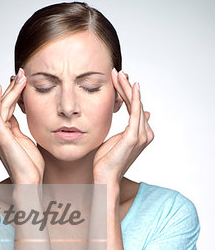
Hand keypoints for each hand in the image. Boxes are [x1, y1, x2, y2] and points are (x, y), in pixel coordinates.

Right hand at [0, 68, 44, 184]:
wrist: (30, 182)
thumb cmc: (31, 167)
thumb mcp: (26, 143)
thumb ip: (19, 130)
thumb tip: (17, 118)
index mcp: (3, 134)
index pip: (7, 109)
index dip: (13, 94)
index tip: (22, 81)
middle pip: (3, 105)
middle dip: (12, 88)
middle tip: (21, 72)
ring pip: (2, 106)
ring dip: (11, 90)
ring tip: (20, 76)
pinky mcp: (1, 136)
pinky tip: (2, 87)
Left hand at [93, 69, 153, 185]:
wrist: (104, 178)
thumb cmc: (105, 162)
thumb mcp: (114, 140)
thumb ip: (124, 128)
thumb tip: (139, 114)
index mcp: (140, 133)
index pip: (134, 108)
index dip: (127, 92)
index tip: (118, 79)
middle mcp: (145, 133)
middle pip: (136, 104)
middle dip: (126, 87)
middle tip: (117, 72)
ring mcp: (141, 135)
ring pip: (136, 105)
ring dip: (127, 88)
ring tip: (118, 74)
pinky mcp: (134, 137)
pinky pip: (135, 112)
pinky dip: (134, 97)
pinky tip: (131, 85)